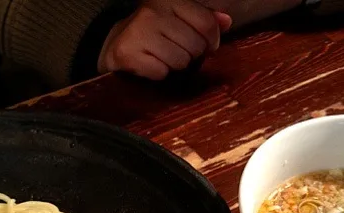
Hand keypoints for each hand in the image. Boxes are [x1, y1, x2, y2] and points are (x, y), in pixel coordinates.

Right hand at [98, 0, 231, 80]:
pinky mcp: (127, 53)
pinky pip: (161, 72)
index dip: (211, 41)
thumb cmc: (154, 34)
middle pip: (195, 46)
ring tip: (162, 58)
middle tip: (176, 52)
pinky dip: (159, 74)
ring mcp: (138, 32)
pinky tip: (150, 65)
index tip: (204, 46)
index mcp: (168, 0)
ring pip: (180, 61)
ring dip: (174, 65)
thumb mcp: (179, 21)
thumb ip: (204, 21)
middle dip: (190, 55)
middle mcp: (153, 11)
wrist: (116, 44)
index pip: (206, 23)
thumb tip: (227, 21)